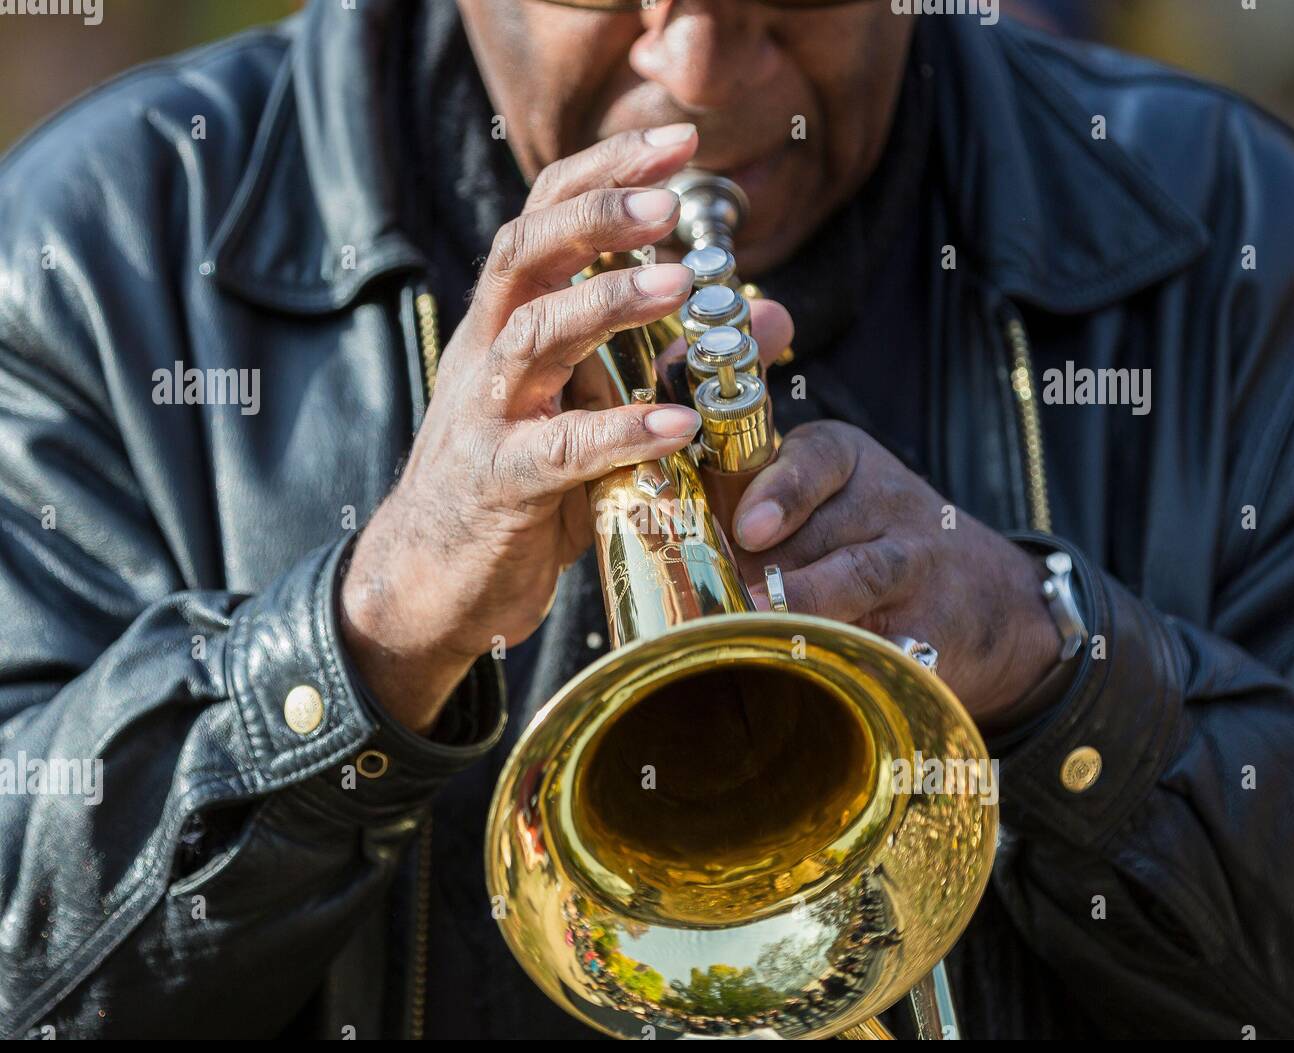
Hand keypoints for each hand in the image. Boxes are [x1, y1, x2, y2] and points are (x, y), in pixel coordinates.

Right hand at [341, 124, 712, 732]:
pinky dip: (619, 431)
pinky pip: (559, 450)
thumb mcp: (599, 415)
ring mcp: (487, 417)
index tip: (678, 144)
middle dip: (594, 214)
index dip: (604, 174)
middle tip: (665, 197)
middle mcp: (488, 355)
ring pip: (532, 336)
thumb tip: (773, 319)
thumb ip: (678, 363)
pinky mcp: (500, 485)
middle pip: (523, 254)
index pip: (545, 221)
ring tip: (679, 285)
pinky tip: (676, 420)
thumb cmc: (522, 489)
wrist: (431, 579)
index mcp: (508, 325)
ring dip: (605, 303)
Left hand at [729, 420, 1061, 723]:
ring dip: (807, 601)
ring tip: (759, 622)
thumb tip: (673, 542)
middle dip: (772, 565)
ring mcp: (919, 566)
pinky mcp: (937, 628)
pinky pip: (895, 641)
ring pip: (863, 575)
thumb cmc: (866, 540)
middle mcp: (890, 504)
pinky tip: (817, 668)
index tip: (749, 528)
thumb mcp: (824, 498)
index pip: (818, 457)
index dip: (782, 490)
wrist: (988, 597)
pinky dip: (857, 654)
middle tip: (721, 594)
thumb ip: (752, 503)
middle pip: (828, 530)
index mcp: (848, 462)